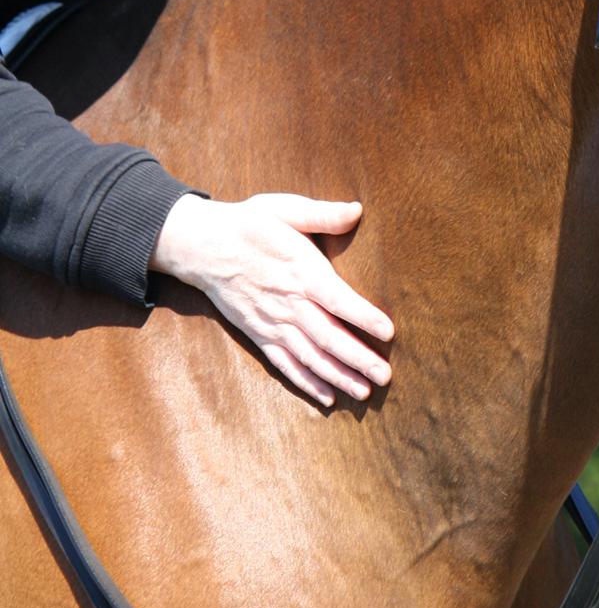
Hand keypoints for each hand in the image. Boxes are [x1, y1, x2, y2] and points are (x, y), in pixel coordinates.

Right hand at [149, 193, 392, 407]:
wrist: (202, 246)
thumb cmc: (250, 224)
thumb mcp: (284, 209)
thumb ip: (322, 214)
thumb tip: (358, 209)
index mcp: (300, 271)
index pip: (337, 299)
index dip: (363, 316)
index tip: (388, 331)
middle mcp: (288, 303)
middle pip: (327, 337)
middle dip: (358, 358)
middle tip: (385, 377)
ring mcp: (272, 323)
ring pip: (309, 357)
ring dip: (337, 376)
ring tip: (364, 393)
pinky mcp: (259, 335)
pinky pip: (285, 365)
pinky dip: (306, 383)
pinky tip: (327, 398)